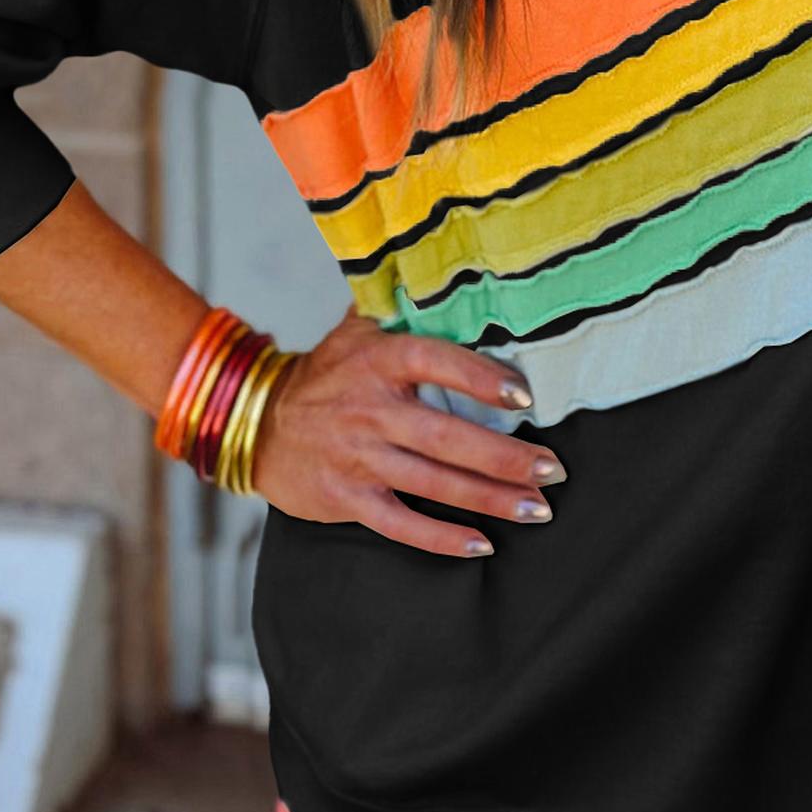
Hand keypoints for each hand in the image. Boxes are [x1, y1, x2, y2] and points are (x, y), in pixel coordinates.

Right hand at [250, 310, 564, 557]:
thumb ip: (401, 303)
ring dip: (491, 499)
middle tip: (553, 468)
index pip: (436, 362)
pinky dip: (442, 538)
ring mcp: (358, 457)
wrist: (258, 423)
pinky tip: (483, 543)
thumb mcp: (356, 328)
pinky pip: (401, 524)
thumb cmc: (325, 374)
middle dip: (505, 458)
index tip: (524, 395)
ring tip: (538, 509)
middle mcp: (369, 410)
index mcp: (378, 360)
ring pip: (434, 483)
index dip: (481, 379)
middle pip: (447, 437)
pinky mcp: (347, 498)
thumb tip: (449, 267)